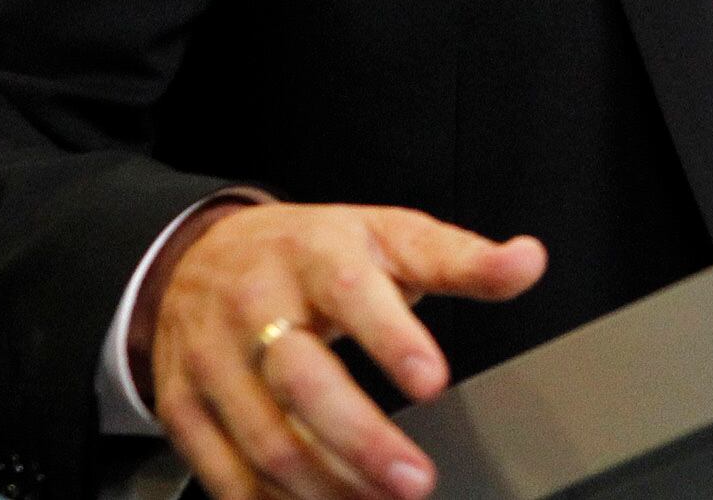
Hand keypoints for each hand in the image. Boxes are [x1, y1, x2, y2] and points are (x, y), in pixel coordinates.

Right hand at [142, 200, 546, 499]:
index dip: (391, 338)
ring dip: (326, 485)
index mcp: (315, 254)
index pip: (351, 292)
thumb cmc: (312, 253)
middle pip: (303, 381)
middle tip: (415, 481)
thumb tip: (528, 261)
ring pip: (266, 438)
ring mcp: (213, 360)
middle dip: (361, 440)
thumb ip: (460, 258)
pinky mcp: (183, 407)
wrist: (198, 256)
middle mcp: (256, 306)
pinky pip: (225, 472)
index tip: (432, 381)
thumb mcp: (387, 236)